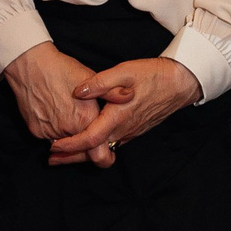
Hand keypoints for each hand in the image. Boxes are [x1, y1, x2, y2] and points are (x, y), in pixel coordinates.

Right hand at [2, 42, 103, 150]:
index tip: (108, 154)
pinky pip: (49, 138)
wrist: (30, 65)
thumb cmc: (61, 69)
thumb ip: (112, 92)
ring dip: (69, 136)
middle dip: (86, 145)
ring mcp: (50, 132)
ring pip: (65, 144)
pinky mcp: (36, 131)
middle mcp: (68, 131)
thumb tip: (130, 96)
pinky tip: (54, 113)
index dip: (104, 155)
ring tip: (67, 114)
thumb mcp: (90, 76)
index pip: (99, 154)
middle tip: (86, 130)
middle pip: (81, 149)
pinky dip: (54, 130)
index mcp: (85, 120)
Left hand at [49, 55, 201, 167]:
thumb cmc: (153, 75)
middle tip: (50, 159)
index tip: (53, 145)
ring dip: (82, 153)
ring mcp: (129, 132)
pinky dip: (95, 147)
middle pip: (93, 151)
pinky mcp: (134, 130)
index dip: (70, 144)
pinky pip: (111, 144)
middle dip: (71, 156)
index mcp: (118, 117)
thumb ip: (99, 82)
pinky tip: (86, 140)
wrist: (180, 83)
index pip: (90, 139)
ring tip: (62, 153)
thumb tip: (78, 92)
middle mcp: (123, 130)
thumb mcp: (124, 71)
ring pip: (102, 149)